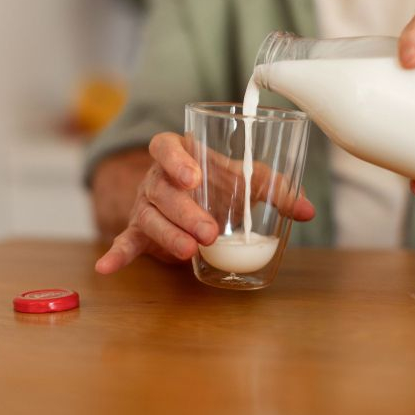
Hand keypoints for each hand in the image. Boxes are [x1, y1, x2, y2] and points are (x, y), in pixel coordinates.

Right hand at [95, 132, 314, 273]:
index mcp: (179, 153)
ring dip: (168, 234)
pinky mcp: (139, 229)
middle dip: (185, 212)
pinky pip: (126, 240)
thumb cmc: (217, 179)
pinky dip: (117, 254)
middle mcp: (156, 177)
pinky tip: (107, 268)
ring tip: (188, 252)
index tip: (193, 177)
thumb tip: (307, 210)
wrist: (188, 190)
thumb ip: (275, 188)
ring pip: (149, 216)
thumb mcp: (244, 177)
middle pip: (162, 190)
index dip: (175, 160)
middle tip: (209, 231)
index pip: (164, 146)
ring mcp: (145, 203)